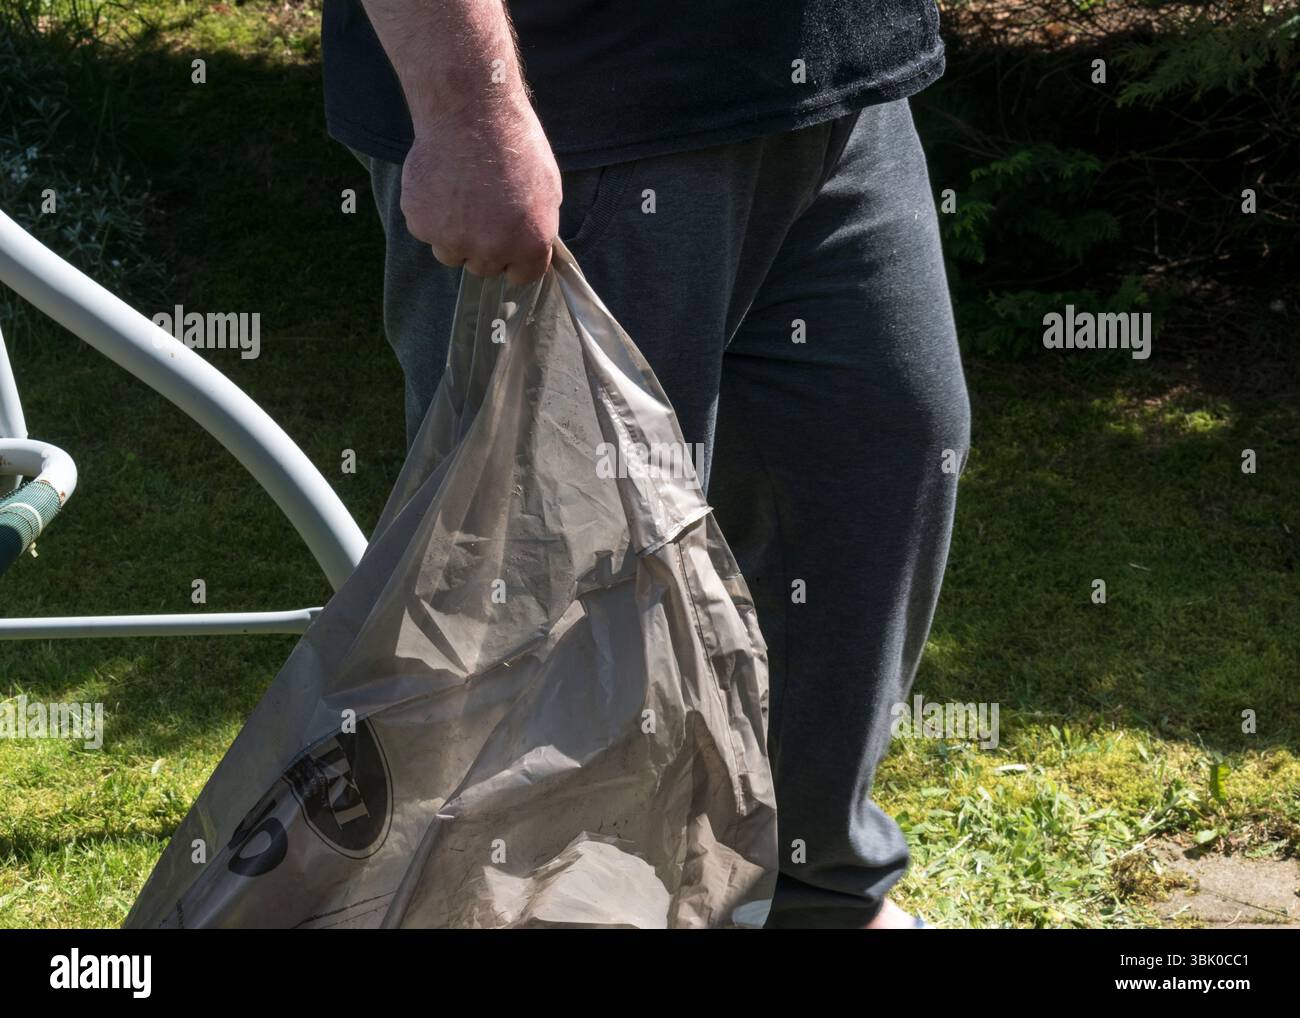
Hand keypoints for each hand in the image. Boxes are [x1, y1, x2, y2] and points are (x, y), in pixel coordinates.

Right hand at [400, 97, 560, 285]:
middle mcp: (491, 251)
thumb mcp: (547, 188)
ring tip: (458, 195)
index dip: (515, 259)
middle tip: (481, 210)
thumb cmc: (514, 143)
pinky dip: (430, 213)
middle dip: (483, 247)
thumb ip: (536, 226)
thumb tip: (528, 246)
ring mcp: (453, 240)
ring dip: (453, 234)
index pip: (522, 277)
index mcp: (528, 244)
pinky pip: (426, 231)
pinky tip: (440, 184)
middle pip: (484, 269)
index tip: (508, 243)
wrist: (470, 112)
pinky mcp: (421, 224)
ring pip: (450, 253)